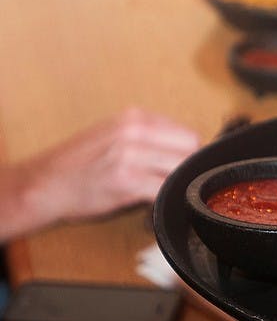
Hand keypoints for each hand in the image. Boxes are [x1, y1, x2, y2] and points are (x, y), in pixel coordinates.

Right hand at [1, 108, 199, 238]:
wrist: (42, 184)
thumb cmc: (79, 164)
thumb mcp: (115, 134)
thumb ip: (150, 137)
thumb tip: (188, 150)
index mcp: (135, 117)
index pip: (188, 134)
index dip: (189, 156)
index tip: (183, 169)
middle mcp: (134, 131)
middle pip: (190, 150)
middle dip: (187, 170)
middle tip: (175, 183)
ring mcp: (130, 155)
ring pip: (181, 170)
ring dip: (177, 185)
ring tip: (161, 193)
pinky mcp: (126, 180)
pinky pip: (165, 190)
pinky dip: (165, 199)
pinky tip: (153, 203)